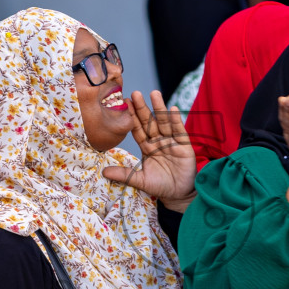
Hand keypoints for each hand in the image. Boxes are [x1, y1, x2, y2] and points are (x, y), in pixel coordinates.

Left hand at [103, 91, 196, 211]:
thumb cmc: (160, 186)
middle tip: (135, 93)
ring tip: (154, 94)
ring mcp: (171, 141)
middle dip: (142, 108)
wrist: (179, 195)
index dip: (131, 117)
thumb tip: (104, 172)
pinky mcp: (184, 145)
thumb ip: (124, 174)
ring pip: (164, 122)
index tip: (124, 103)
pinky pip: (179, 131)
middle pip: (149, 122)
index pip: (137, 129)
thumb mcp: (140, 180)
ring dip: (159, 108)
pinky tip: (172, 109)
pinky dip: (176, 120)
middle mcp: (158, 141)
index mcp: (147, 146)